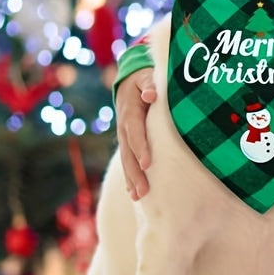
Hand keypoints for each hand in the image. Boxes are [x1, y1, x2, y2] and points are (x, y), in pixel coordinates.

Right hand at [116, 69, 156, 199]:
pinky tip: (134, 194)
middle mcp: (124, 127)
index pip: (135, 132)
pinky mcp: (126, 143)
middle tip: (143, 190)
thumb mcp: (146, 77)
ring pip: (126, 160)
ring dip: (132, 179)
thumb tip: (151, 94)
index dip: (140, 147)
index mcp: (130, 112)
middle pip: (128, 152)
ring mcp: (123, 136)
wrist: (128, 82)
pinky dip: (130, 177)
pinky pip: (127, 161)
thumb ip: (149, 85)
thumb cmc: (144, 80)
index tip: (147, 163)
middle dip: (135, 172)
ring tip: (138, 197)